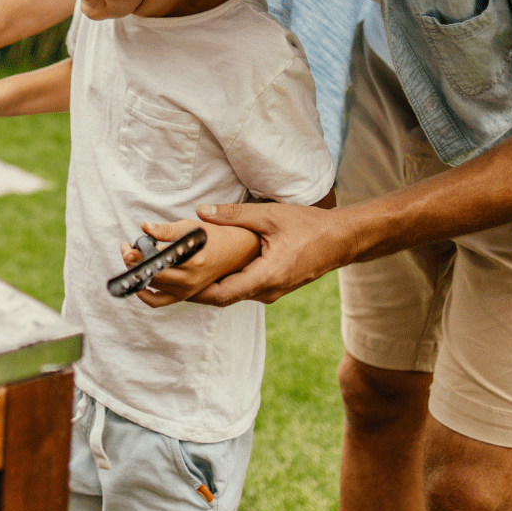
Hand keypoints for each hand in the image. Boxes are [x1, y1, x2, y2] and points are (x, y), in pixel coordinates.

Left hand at [142, 201, 351, 306]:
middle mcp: (267, 291)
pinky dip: (224, 282)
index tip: (172, 285)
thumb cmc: (310, 227)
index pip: (222, 295)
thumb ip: (233, 215)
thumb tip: (200, 212)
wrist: (343, 240)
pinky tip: (209, 270)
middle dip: (194, 290)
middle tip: (168, 281)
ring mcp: (272, 291)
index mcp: (266, 277)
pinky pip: (244, 289)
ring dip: (209, 287)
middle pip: (223, 298)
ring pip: (232, 294)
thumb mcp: (270, 215)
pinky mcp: (274, 286)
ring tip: (182, 275)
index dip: (194, 292)